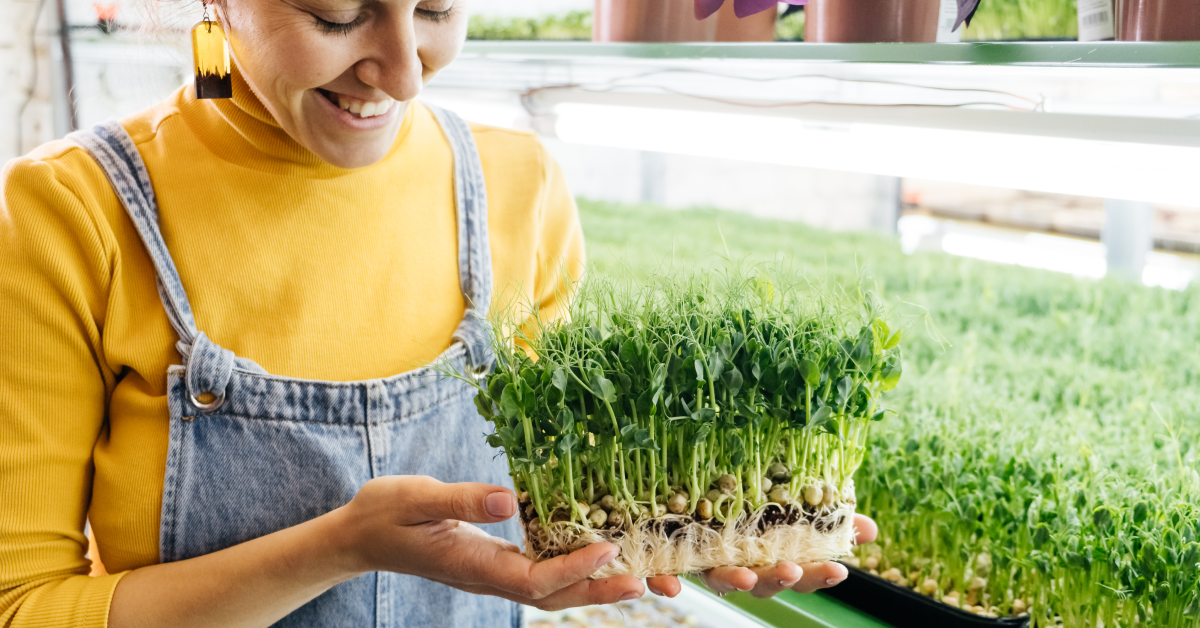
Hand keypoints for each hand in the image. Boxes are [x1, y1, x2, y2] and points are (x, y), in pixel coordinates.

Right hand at [333, 476, 643, 610]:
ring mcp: (492, 573)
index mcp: (473, 565)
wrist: (359, 536)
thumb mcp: (417, 498)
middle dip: (600, 590)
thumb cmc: (385, 513)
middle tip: (647, 581)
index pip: (533, 578)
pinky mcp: (494, 562)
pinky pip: (541, 574)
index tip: (608, 548)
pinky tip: (597, 555)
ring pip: (551, 590)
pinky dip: (574, 570)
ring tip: (639, 577)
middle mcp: (488, 577)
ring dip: (594, 585)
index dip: (573, 568)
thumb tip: (509, 499)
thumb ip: (463, 500)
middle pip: (553, 596)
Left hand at [644, 514, 878, 598]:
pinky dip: (664, 583)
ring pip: (719, 580)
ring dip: (732, 581)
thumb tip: (870, 529)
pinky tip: (667, 586)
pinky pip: (664, 576)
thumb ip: (824, 520)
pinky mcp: (668, 559)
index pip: (800, 572)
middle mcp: (738, 565)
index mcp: (768, 557)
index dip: (817, 574)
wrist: (675, 500)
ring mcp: (704, 564)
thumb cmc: (742, 510)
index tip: (838, 569)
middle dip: (777, 579)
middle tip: (790, 570)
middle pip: (761, 581)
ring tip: (742, 575)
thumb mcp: (786, 507)